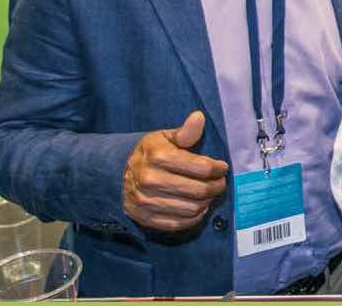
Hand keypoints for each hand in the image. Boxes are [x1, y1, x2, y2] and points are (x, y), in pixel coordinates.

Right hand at [122, 110, 228, 232]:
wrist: (118, 173)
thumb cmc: (151, 152)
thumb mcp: (165, 137)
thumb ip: (185, 132)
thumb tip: (199, 117)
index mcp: (158, 156)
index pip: (201, 167)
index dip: (217, 169)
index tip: (222, 167)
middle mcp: (150, 180)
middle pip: (198, 190)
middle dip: (216, 187)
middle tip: (220, 183)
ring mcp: (145, 201)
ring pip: (190, 209)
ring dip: (206, 203)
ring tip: (209, 195)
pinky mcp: (144, 218)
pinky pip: (177, 224)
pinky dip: (193, 218)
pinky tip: (198, 208)